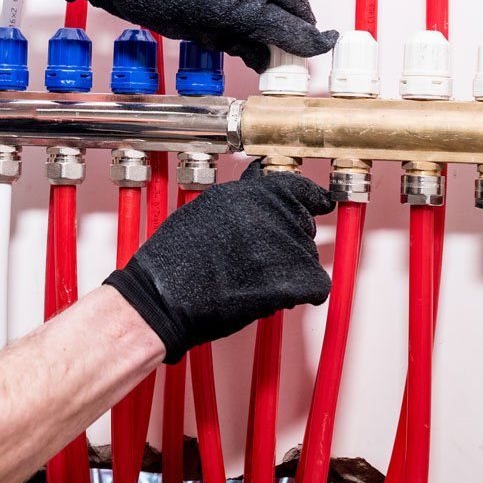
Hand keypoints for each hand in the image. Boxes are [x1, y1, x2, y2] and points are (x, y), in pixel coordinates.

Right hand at [104, 162, 333, 362]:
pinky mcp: (292, 280)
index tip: (318, 204)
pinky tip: (277, 295)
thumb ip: (243, 197)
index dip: (310, 199)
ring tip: (254, 277)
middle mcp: (272, 213)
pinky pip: (316, 285)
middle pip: (303, 224)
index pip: (300, 188)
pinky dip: (303, 293)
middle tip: (258, 257)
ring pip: (307, 256)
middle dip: (288, 240)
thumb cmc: (175, 257)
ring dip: (290, 268)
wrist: (164, 296)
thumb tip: (261, 186)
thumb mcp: (207, 208)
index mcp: (253, 191)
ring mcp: (284, 246)